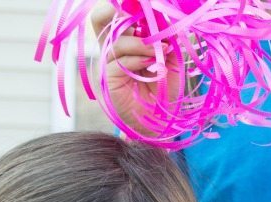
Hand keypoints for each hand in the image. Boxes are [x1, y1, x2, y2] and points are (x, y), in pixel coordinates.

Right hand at [91, 3, 179, 132]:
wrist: (161, 121)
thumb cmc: (165, 91)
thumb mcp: (171, 59)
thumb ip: (165, 37)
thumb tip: (162, 15)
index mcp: (126, 40)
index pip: (117, 14)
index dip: (129, 6)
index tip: (149, 7)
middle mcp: (113, 50)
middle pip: (99, 19)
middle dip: (115, 10)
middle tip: (137, 16)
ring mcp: (109, 64)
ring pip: (115, 41)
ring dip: (140, 43)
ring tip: (159, 52)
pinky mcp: (108, 79)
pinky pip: (119, 61)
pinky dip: (138, 60)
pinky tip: (152, 66)